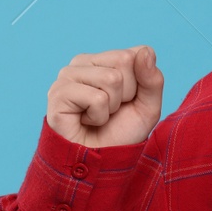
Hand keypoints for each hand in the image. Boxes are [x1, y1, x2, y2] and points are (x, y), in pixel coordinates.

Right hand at [46, 45, 164, 148]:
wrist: (99, 159)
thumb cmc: (121, 131)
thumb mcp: (148, 106)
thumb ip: (153, 79)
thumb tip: (145, 51)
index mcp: (104, 59)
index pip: (137, 53)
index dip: (141, 83)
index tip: (127, 100)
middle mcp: (83, 62)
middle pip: (124, 60)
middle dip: (126, 93)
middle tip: (111, 109)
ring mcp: (67, 75)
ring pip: (111, 78)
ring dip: (112, 106)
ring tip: (98, 115)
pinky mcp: (58, 93)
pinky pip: (96, 98)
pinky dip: (99, 116)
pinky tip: (85, 120)